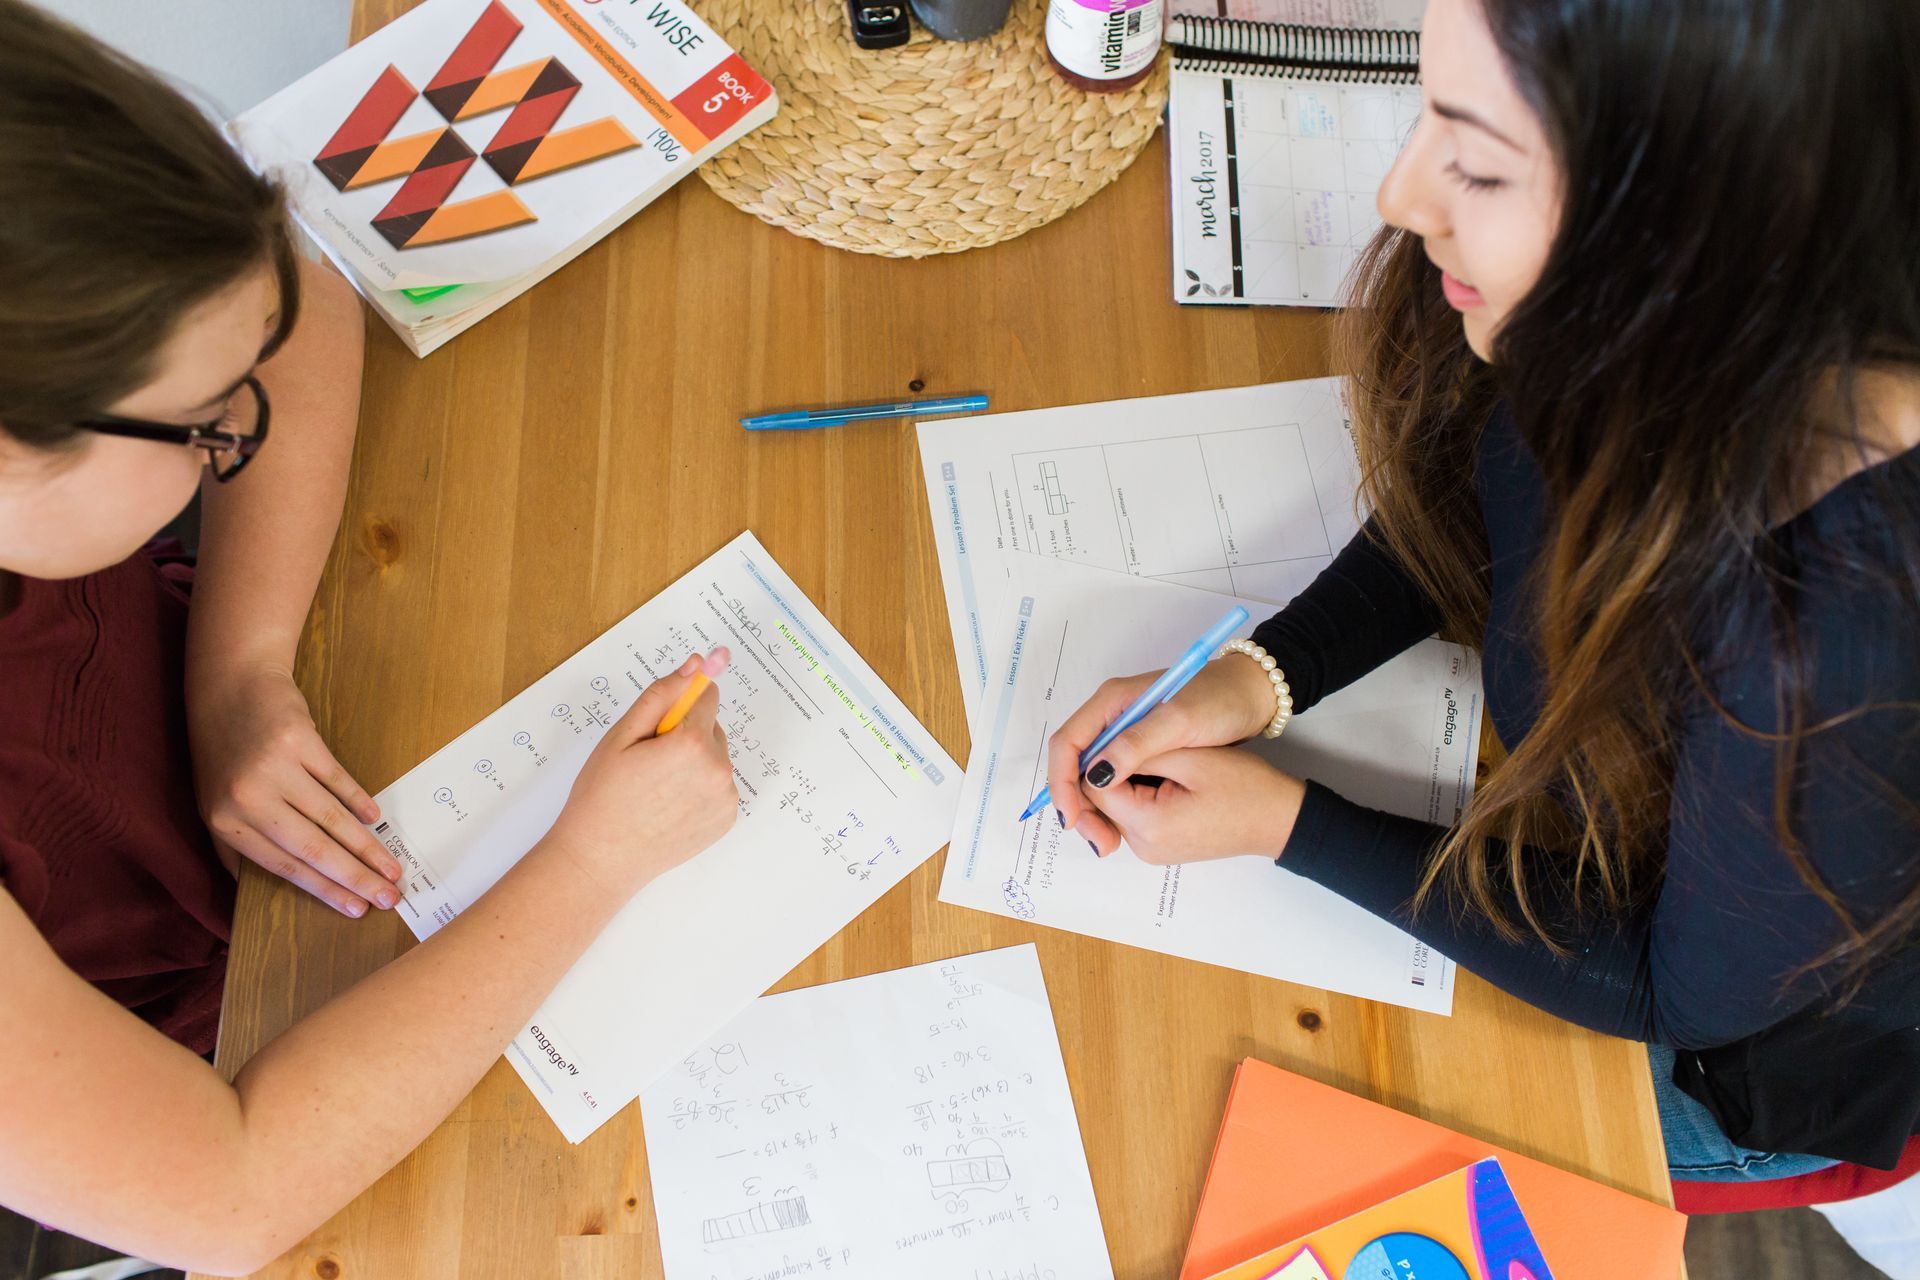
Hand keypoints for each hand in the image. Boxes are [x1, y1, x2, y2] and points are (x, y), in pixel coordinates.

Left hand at [189, 664, 400, 917]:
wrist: (228, 686)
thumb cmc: (222, 750)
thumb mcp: (213, 803)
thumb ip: (233, 847)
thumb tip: (255, 890)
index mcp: (225, 822)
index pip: (284, 866)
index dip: (324, 890)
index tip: (355, 909)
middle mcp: (247, 798)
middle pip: (313, 848)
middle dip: (356, 878)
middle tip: (389, 899)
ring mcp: (274, 767)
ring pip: (331, 818)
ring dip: (368, 847)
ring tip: (393, 868)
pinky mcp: (299, 740)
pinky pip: (337, 779)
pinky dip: (359, 801)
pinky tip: (376, 819)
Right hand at [544, 649, 738, 897]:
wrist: (601, 859)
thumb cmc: (603, 796)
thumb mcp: (622, 735)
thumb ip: (661, 695)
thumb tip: (694, 664)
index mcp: (692, 743)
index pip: (705, 694)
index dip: (677, 705)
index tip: (660, 722)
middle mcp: (718, 769)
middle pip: (710, 727)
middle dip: (684, 734)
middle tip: (647, 762)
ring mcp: (725, 798)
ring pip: (714, 757)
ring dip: (693, 761)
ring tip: (656, 787)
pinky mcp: (726, 819)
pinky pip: (718, 786)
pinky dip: (699, 788)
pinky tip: (669, 805)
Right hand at [1046, 655, 1276, 836]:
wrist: (1251, 696)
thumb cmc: (1219, 699)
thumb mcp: (1180, 721)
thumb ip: (1136, 744)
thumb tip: (1095, 775)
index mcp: (1111, 702)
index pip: (1068, 744)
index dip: (1062, 782)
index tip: (1072, 817)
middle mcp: (1112, 718)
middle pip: (1075, 764)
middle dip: (1078, 803)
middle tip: (1099, 839)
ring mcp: (1126, 735)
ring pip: (1093, 777)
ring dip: (1095, 810)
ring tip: (1109, 841)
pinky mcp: (1142, 751)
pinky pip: (1115, 781)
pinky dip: (1114, 805)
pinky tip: (1122, 827)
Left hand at [1073, 745, 1305, 862]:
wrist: (1280, 818)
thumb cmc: (1246, 786)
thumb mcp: (1191, 757)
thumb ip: (1136, 754)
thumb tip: (1094, 758)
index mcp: (1148, 825)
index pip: (1093, 786)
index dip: (1099, 754)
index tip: (1119, 727)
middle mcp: (1143, 846)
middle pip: (1100, 800)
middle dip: (1110, 767)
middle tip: (1136, 734)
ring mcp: (1152, 850)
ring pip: (1114, 806)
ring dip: (1124, 777)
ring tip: (1154, 750)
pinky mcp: (1161, 845)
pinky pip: (1133, 814)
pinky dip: (1137, 790)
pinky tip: (1160, 769)